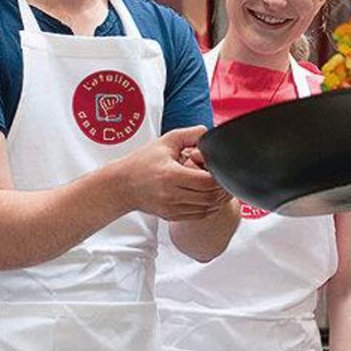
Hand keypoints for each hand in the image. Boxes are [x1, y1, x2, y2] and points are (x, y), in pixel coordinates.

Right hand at [115, 126, 233, 220]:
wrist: (123, 185)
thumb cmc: (144, 161)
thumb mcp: (166, 141)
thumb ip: (191, 134)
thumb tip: (209, 135)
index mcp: (171, 175)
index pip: (207, 181)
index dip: (220, 176)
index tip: (221, 168)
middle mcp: (171, 195)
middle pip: (210, 197)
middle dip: (223, 188)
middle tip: (227, 179)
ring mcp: (171, 208)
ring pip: (207, 208)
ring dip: (218, 199)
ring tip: (221, 187)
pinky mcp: (172, 216)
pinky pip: (198, 215)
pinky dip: (209, 207)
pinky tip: (210, 197)